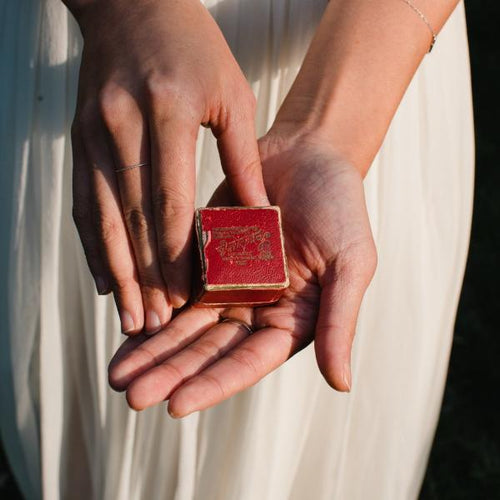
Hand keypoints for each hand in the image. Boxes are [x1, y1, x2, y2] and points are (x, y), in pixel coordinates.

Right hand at [69, 0, 267, 334]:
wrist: (132, 3)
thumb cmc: (192, 47)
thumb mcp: (231, 95)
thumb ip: (243, 159)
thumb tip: (261, 216)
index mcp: (168, 112)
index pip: (169, 202)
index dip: (174, 257)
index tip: (183, 299)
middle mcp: (122, 126)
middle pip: (131, 220)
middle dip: (144, 278)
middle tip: (155, 325)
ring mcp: (92, 134)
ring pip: (101, 219)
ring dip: (115, 274)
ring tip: (128, 316)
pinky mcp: (79, 141)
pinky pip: (82, 204)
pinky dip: (92, 247)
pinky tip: (103, 278)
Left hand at [108, 131, 376, 415]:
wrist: (307, 154)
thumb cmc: (339, 207)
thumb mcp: (350, 263)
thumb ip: (340, 320)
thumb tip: (342, 385)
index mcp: (289, 320)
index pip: (248, 362)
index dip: (214, 384)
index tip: (176, 405)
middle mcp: (253, 309)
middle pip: (207, 350)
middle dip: (169, 373)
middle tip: (129, 395)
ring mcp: (225, 283)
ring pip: (183, 324)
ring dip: (151, 349)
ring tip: (115, 373)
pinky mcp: (203, 256)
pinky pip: (172, 285)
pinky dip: (150, 304)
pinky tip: (125, 322)